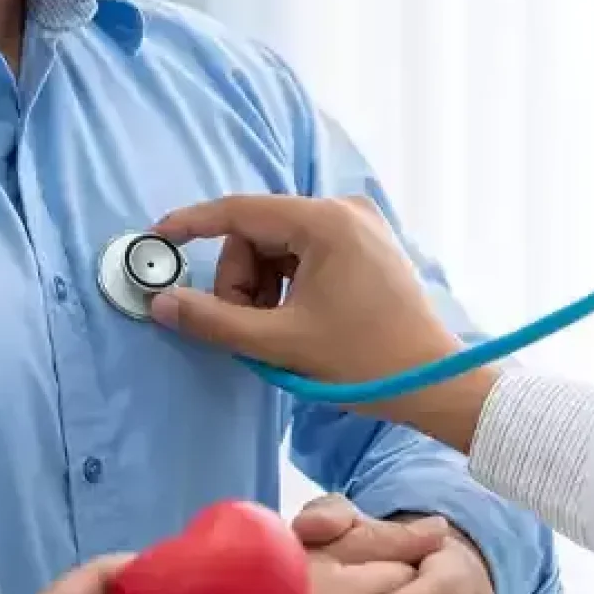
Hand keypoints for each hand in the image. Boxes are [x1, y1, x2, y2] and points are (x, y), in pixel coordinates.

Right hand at [150, 195, 496, 448]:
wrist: (435, 382)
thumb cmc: (365, 362)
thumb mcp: (282, 343)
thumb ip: (215, 321)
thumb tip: (161, 304)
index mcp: (326, 222)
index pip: (239, 211)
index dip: (192, 224)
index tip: (157, 238)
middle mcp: (344, 211)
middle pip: (258, 232)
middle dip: (241, 279)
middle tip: (245, 326)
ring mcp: (359, 226)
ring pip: (279, 245)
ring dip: (262, 286)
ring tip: (275, 330)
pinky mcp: (367, 245)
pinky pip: (305, 253)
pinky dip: (287, 284)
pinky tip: (295, 319)